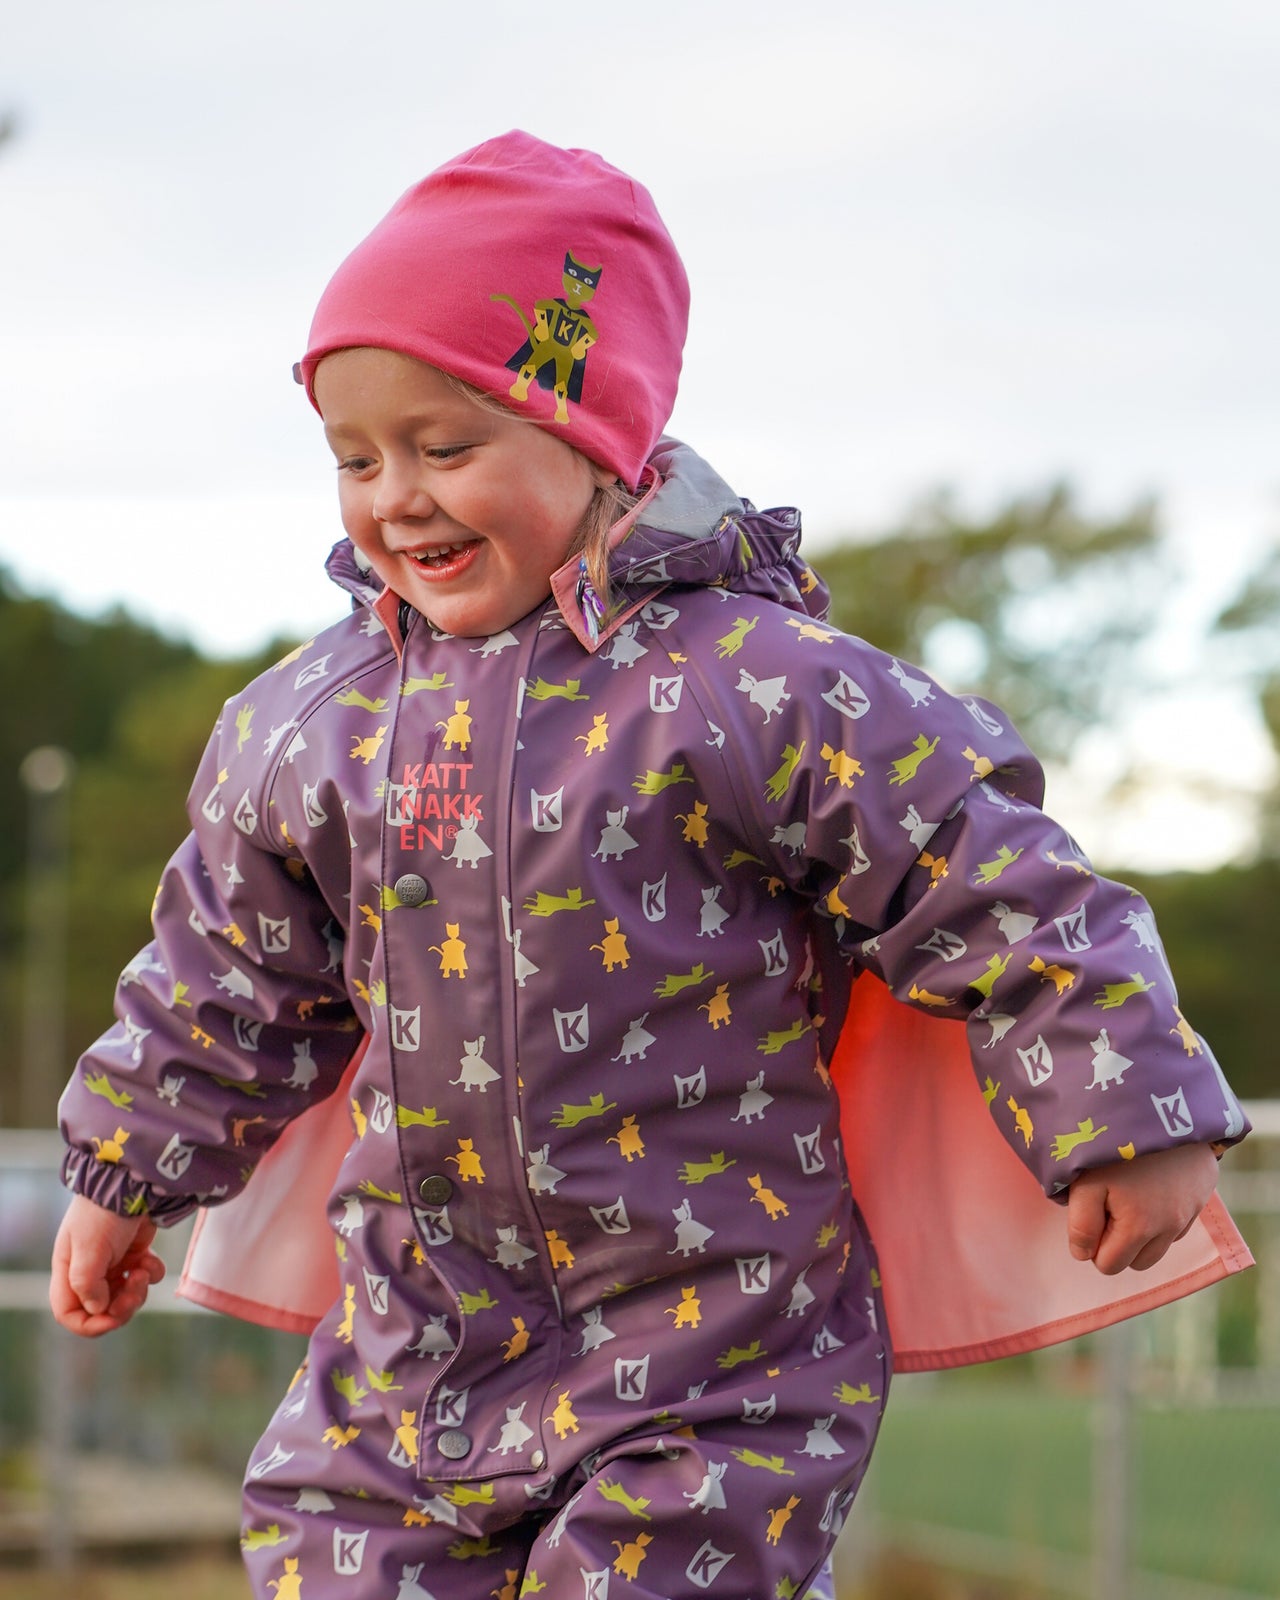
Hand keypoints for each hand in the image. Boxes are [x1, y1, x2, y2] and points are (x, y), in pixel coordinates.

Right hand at [50, 1194, 166, 1335]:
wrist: (133, 1180)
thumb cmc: (103, 1212)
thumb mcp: (89, 1249)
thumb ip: (87, 1284)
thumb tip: (98, 1309)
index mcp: (69, 1271)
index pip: (69, 1313)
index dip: (89, 1324)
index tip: (111, 1319)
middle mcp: (89, 1270)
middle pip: (102, 1309)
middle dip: (121, 1306)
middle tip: (135, 1290)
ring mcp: (113, 1262)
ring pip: (125, 1296)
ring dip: (137, 1290)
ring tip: (143, 1269)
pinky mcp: (135, 1252)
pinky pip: (144, 1276)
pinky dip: (150, 1272)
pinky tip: (150, 1258)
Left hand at [1067, 1143, 1218, 1274]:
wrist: (1162, 1104)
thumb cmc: (1116, 1145)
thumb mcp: (1085, 1182)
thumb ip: (1081, 1225)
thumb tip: (1083, 1255)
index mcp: (1140, 1228)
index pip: (1109, 1265)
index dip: (1092, 1244)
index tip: (1089, 1214)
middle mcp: (1171, 1227)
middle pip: (1137, 1263)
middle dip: (1118, 1244)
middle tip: (1107, 1204)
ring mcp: (1191, 1212)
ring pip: (1161, 1246)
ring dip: (1142, 1233)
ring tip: (1128, 1195)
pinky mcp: (1202, 1194)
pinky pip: (1179, 1224)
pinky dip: (1162, 1215)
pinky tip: (1151, 1186)